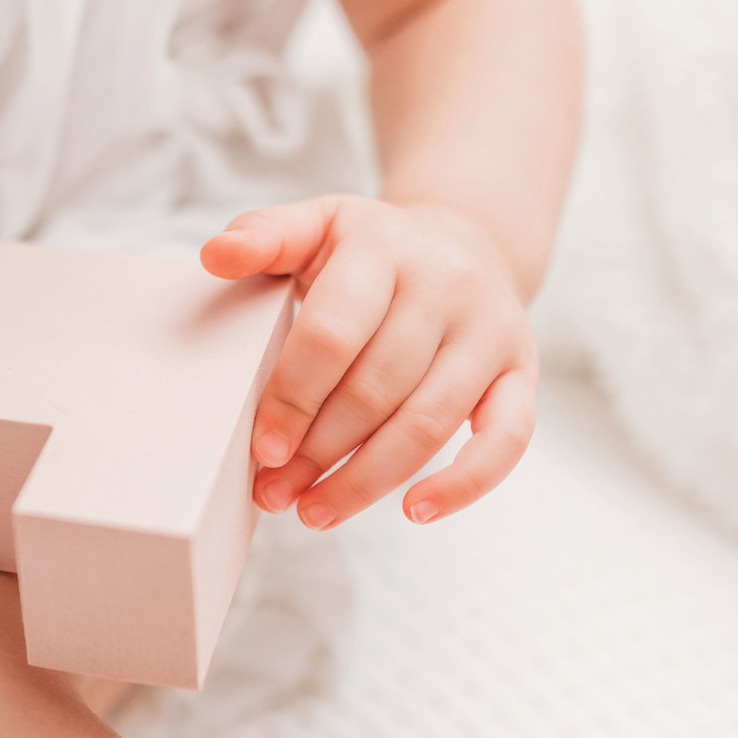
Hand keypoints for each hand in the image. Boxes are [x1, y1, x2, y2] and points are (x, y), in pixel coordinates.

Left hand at [200, 194, 537, 528]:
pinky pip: (509, 439)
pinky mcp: (521, 371)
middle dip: (318, 452)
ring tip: (314, 512)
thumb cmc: (371, 251)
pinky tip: (414, 512)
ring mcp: (489, 332)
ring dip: (366, 480)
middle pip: (375, 389)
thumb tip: (215, 255)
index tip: (262, 450)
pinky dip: (465, 484)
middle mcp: (445, 286)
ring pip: (429, 423)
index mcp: (383, 249)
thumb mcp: (317, 225)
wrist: (466, 240)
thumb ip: (265, 236)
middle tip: (273, 493)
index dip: (293, 398)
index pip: (333, 335)